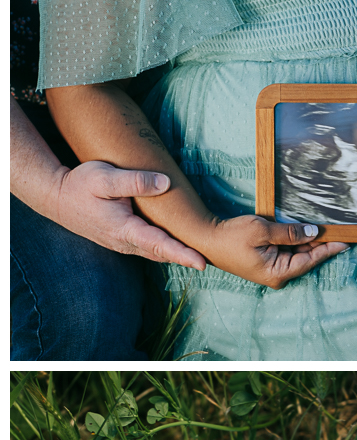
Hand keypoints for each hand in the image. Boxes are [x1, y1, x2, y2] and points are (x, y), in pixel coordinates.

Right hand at [52, 161, 206, 269]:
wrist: (57, 198)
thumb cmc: (80, 185)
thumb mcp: (104, 177)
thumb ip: (134, 181)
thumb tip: (165, 183)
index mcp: (124, 229)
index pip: (159, 244)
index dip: (182, 254)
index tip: (202, 263)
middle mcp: (127, 243)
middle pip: (163, 254)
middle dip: (188, 258)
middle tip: (215, 261)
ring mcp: (125, 245)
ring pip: (158, 253)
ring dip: (180, 256)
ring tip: (205, 257)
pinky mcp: (125, 241)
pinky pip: (151, 249)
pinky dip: (168, 250)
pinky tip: (182, 247)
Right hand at [202, 215, 349, 289]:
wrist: (207, 238)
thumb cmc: (231, 236)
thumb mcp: (263, 230)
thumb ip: (290, 233)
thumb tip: (314, 232)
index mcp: (278, 273)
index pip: (311, 260)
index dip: (329, 249)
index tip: (347, 241)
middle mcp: (277, 275)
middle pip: (306, 257)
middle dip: (321, 243)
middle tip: (340, 229)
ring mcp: (271, 269)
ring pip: (297, 253)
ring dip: (309, 240)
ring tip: (327, 227)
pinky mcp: (266, 261)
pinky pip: (287, 250)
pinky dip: (296, 240)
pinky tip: (306, 229)